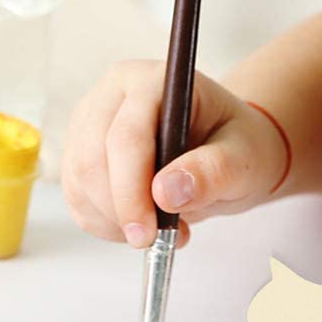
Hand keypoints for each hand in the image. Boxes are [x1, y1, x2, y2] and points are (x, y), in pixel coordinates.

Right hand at [61, 61, 289, 248]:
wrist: (229, 152)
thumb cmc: (239, 146)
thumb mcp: (244, 158)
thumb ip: (213, 171)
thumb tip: (167, 192)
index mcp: (154, 81)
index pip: (127, 136)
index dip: (131, 189)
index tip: (149, 231)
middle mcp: (113, 94)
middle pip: (92, 159)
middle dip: (121, 210)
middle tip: (156, 240)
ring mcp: (90, 122)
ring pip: (78, 181)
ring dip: (113, 220)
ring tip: (161, 230)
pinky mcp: (80, 152)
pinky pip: (76, 197)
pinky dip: (104, 222)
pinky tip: (140, 224)